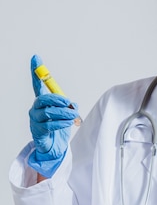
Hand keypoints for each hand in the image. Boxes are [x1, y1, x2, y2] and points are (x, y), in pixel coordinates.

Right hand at [28, 55, 79, 177]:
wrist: (52, 146)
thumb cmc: (57, 127)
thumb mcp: (66, 114)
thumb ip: (69, 107)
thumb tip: (72, 105)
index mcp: (42, 102)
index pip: (38, 84)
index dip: (36, 72)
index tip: (35, 58)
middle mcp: (36, 108)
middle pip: (43, 99)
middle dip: (57, 99)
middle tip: (68, 103)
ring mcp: (36, 119)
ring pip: (49, 112)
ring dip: (63, 113)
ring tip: (73, 115)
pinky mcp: (38, 130)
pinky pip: (50, 125)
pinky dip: (61, 123)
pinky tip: (68, 123)